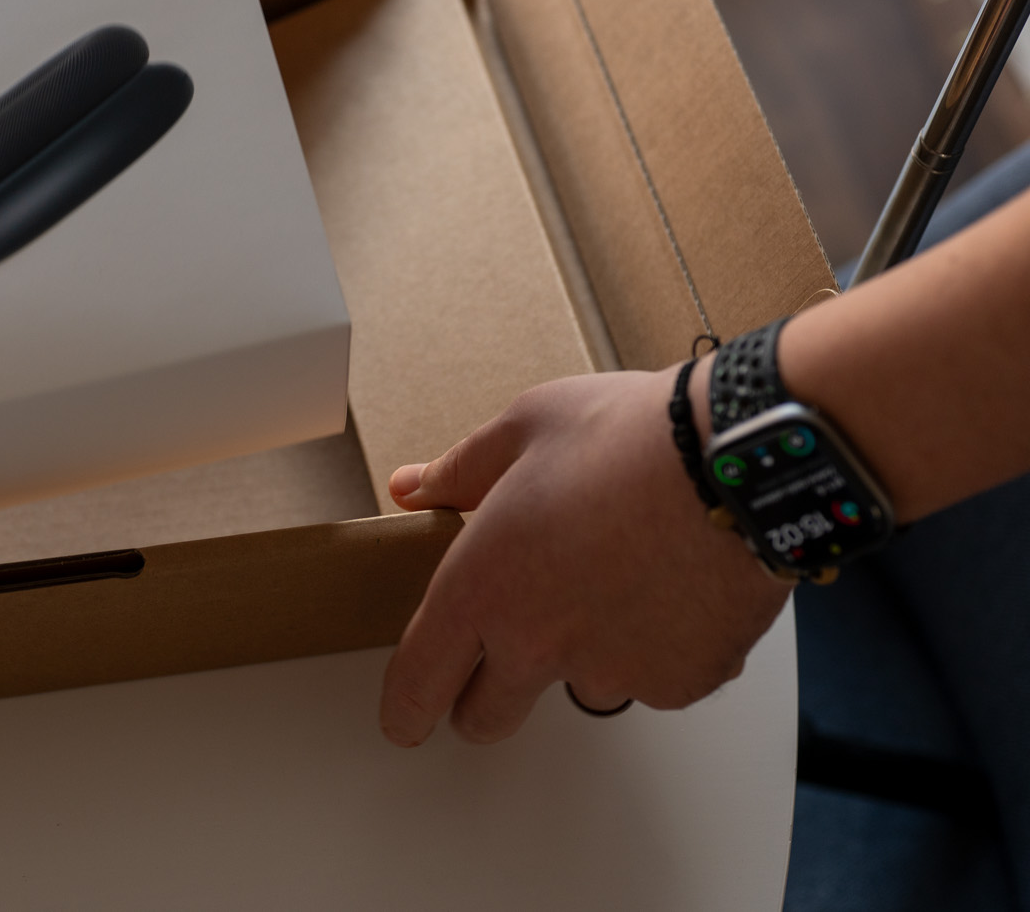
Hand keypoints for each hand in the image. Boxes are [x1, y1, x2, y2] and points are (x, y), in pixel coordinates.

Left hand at [379, 369, 792, 745]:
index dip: (405, 708)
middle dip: (482, 697)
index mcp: (482, 586)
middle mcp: (538, 644)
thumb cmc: (632, 437)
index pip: (420, 679)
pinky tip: (670, 586)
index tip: (405, 719)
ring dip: (582, 658)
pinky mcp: (679, 682)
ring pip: (578, 691)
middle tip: (501, 653)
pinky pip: (652, 679)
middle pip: (486, 716)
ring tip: (615, 580)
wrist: (742, 460)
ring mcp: (612, 670)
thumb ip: (460, 471)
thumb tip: (412, 487)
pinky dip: (655, 648)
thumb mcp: (525, 428)